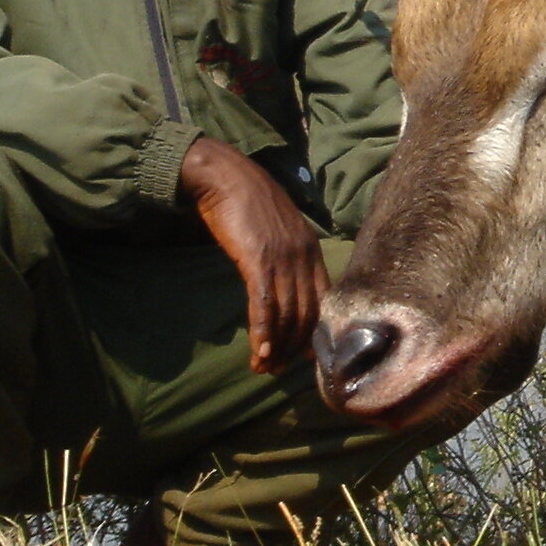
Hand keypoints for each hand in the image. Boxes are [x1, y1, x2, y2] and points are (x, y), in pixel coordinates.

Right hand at [178, 137, 327, 372]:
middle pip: (306, 313)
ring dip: (275, 346)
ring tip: (264, 367)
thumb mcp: (276, 229)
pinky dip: (263, 331)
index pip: (322, 300)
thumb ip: (284, 254)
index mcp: (311, 249)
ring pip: (286, 314)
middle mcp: (303, 256)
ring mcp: (283, 258)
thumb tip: (281, 281)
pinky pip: (264, 303)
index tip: (303, 354)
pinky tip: (258, 351)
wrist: (223, 176)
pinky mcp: (258, 259)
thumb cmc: (244, 201)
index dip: (313, 331)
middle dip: (292, 346)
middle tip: (277, 369)